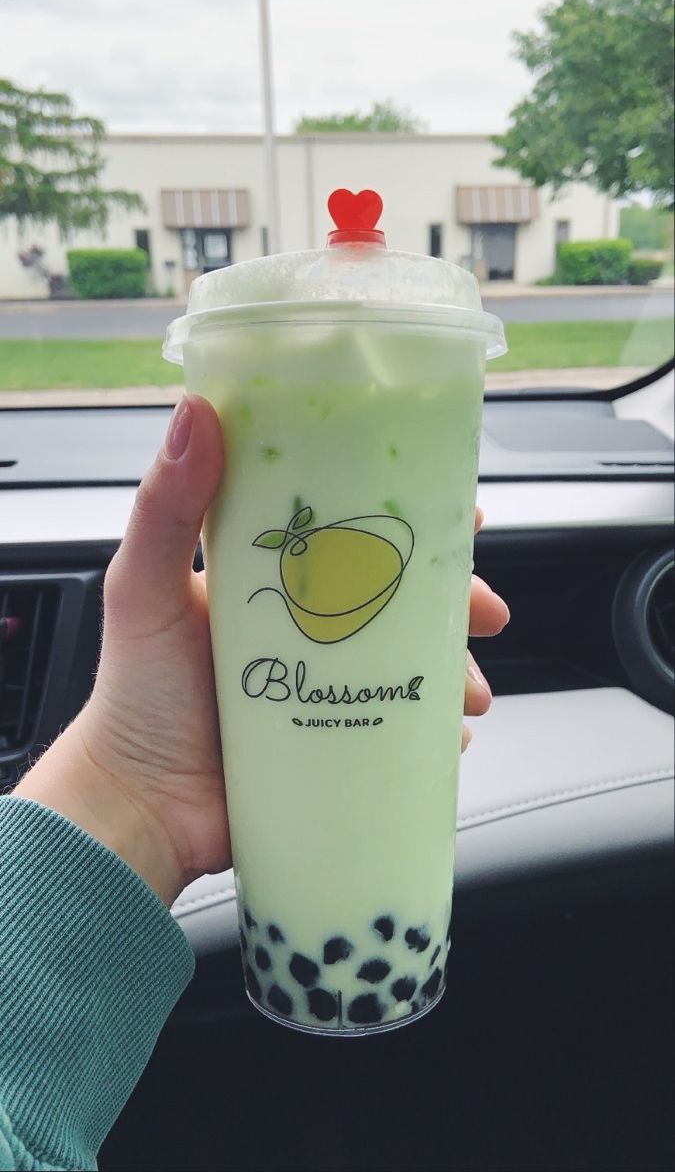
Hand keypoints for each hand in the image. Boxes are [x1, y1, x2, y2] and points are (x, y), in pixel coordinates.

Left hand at [15, 396, 508, 904]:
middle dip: (455, 601)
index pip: (350, 529)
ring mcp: (325, 686)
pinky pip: (401, 727)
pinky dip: (435, 728)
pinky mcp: (335, 741)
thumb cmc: (136, 695)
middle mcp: (304, 626)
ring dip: (455, 669)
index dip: (407, 516)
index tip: (462, 512)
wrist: (141, 807)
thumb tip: (196, 412)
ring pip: (411, 662)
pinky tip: (452, 735)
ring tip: (472, 693)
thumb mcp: (144, 588)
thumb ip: (167, 506)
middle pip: (399, 596)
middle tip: (488, 613)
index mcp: (268, 578)